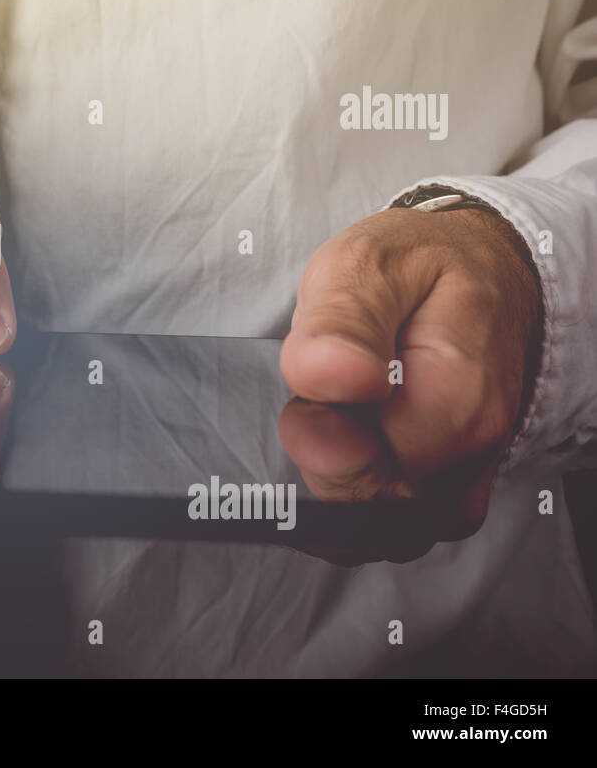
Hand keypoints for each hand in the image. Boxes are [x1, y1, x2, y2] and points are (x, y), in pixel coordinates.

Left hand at [278, 206, 541, 554]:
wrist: (481, 274)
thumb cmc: (419, 269)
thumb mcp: (365, 264)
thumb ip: (340, 322)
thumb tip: (330, 377)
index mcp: (459, 391)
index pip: (362, 464)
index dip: (316, 429)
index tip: (311, 381)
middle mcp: (474, 450)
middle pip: (363, 502)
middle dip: (321, 454)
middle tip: (325, 390)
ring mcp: (464, 481)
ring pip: (371, 523)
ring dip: (334, 477)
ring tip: (343, 409)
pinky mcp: (448, 496)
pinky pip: (385, 527)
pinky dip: (347, 498)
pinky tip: (339, 445)